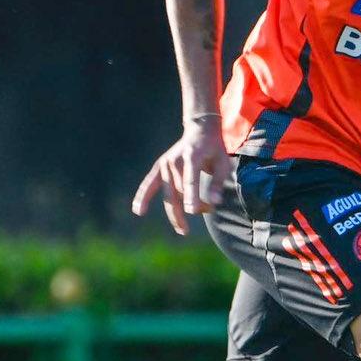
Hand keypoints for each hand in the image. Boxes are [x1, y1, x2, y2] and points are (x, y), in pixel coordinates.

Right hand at [130, 116, 229, 235]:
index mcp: (192, 156)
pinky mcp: (159, 167)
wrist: (200, 129)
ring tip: (183, 230)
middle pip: (178, 191)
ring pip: (168, 193)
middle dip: (189, 207)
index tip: (192, 211)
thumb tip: (215, 203)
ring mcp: (165, 163)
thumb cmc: (214, 149)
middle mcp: (175, 160)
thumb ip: (218, 183)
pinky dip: (142, 196)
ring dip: (176, 212)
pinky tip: (138, 210)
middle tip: (195, 224)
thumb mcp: (223, 162)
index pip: (191, 180)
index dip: (192, 196)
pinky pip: (149, 184)